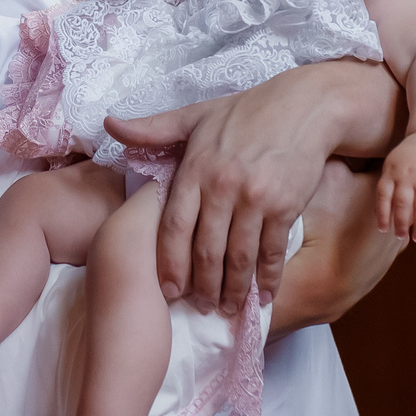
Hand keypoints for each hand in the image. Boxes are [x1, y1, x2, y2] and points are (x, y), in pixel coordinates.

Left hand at [108, 74, 333, 314]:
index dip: (170, 264)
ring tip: (229, 309)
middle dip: (202, 286)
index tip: (168, 290)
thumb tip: (109, 123)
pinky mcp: (285, 206)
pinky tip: (264, 295)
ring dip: (233, 290)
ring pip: (239, 257)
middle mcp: (222, 187)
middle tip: (200, 308)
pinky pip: (272, 251)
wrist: (305, 106)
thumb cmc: (246, 112)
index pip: (175, 226)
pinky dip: (268, 278)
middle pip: (206, 250)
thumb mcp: (195, 115)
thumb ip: (153, 128)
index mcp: (196, 168)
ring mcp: (255, 199)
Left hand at [377, 132, 415, 242]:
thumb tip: (380, 216)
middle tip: (401, 237)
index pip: (383, 196)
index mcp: (392, 172)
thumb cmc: (408, 157)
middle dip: (401, 224)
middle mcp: (407, 175)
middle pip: (402, 204)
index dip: (382, 215)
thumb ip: (387, 186)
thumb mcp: (392, 164)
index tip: (383, 230)